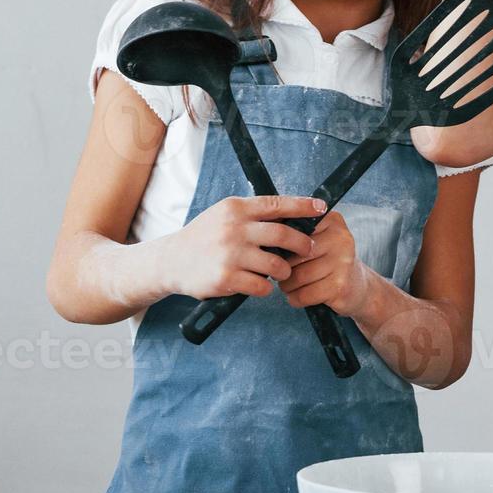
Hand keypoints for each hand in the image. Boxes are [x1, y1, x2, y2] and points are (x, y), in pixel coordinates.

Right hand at [164, 195, 323, 299]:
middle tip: (308, 249)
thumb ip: (252, 214)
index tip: (322, 208)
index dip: (303, 207)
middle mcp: (234, 229)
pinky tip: (260, 284)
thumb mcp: (223, 215)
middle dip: (303, 245)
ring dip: (284, 271)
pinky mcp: (226, 278)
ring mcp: (230, 254)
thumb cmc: (203, 237)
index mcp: (236, 209)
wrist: (170, 261)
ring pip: (277, 266)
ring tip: (281, 272)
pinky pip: (262, 286)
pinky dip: (266, 288)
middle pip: (284, 236)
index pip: (277, 204)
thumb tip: (290, 216)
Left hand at [279, 211, 371, 314]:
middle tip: (283, 273)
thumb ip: (296, 232)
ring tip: (290, 285)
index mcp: (332, 221)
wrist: (358, 287)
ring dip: (287, 286)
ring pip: (297, 276)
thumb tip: (263, 236)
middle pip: (294, 254)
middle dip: (282, 268)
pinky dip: (295, 299)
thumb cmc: (328, 262)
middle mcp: (340, 238)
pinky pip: (304, 294)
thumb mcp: (319, 239)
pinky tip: (299, 296)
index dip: (281, 241)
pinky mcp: (340, 286)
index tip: (278, 250)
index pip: (295, 227)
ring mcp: (343, 262)